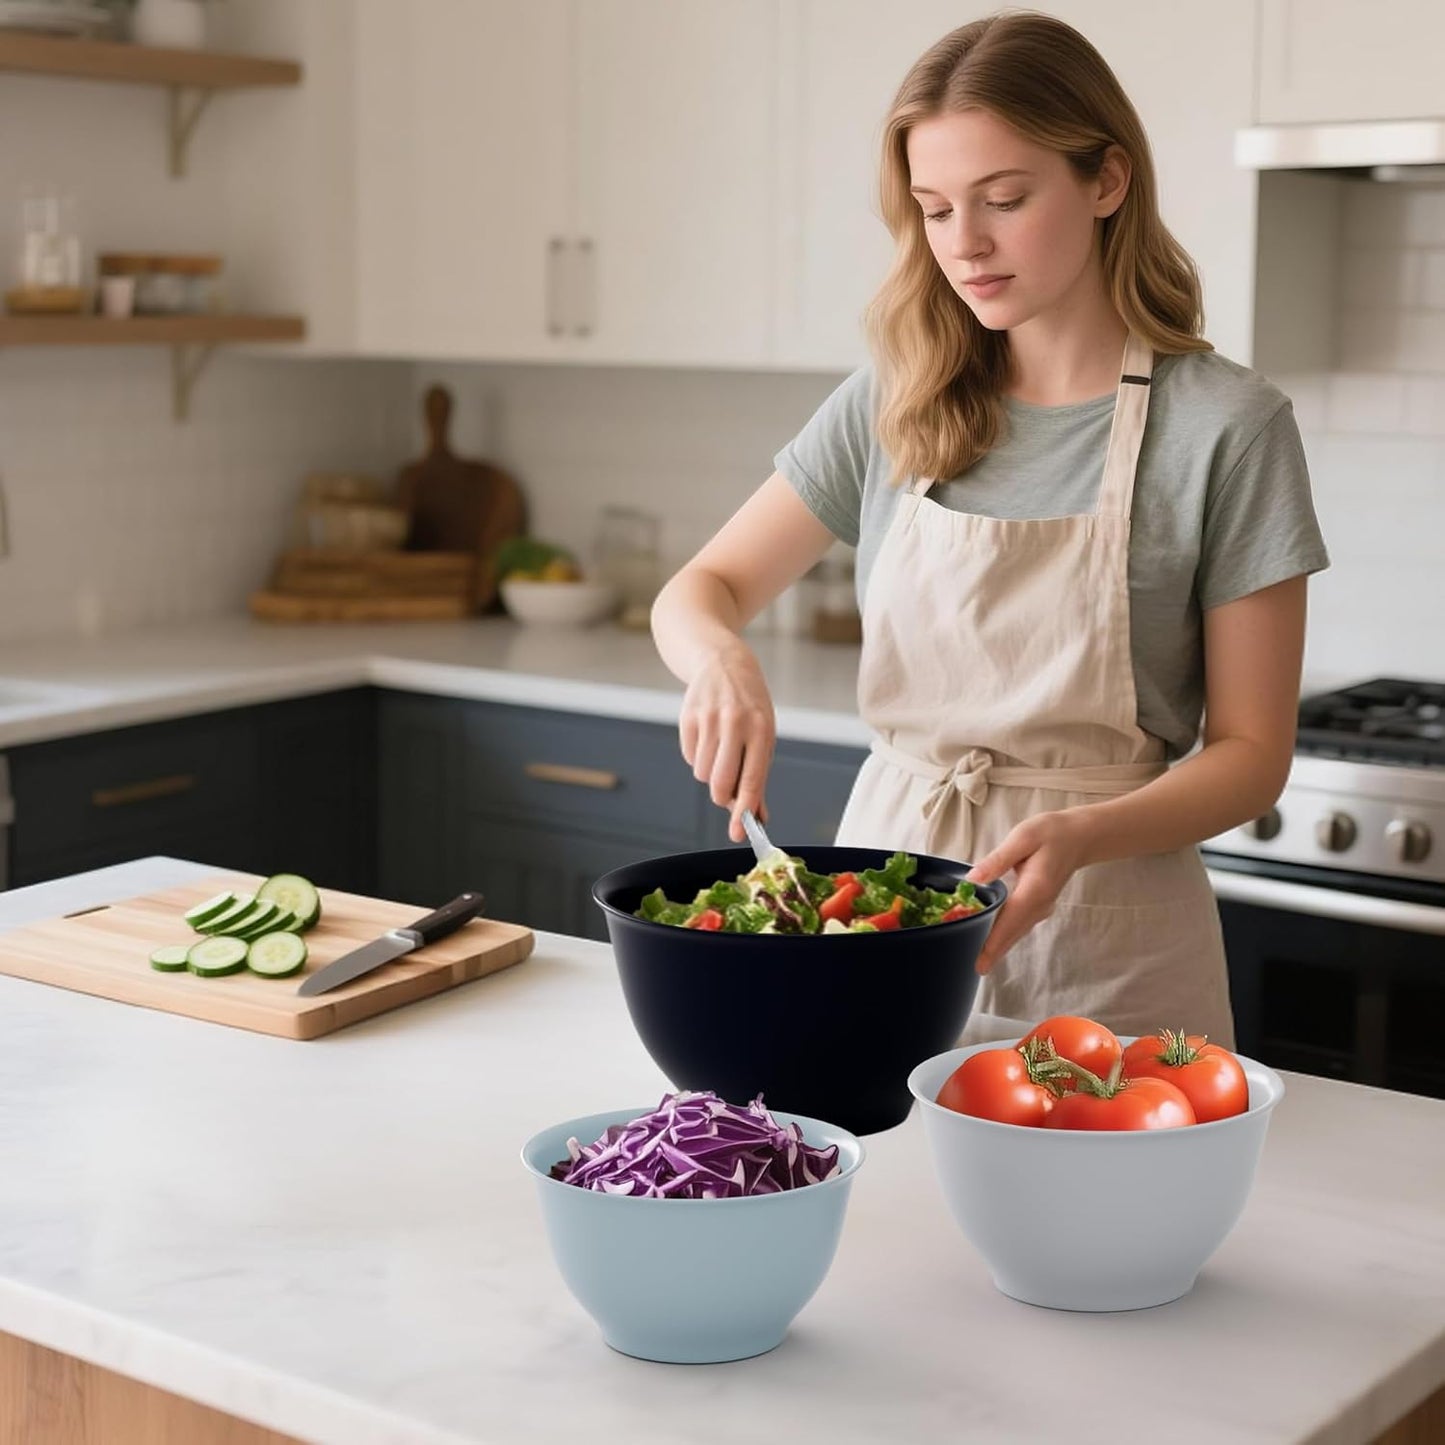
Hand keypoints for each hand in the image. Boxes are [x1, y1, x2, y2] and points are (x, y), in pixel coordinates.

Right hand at [678, 641, 775, 841]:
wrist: (723, 662)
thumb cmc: (749, 705)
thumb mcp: (763, 734)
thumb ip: (758, 775)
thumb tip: (759, 816)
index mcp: (761, 730)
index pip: (752, 779)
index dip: (745, 810)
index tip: (738, 832)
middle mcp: (736, 723)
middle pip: (721, 783)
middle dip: (722, 798)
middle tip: (726, 794)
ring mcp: (710, 719)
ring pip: (702, 774)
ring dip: (710, 774)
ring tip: (720, 750)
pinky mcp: (689, 717)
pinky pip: (689, 757)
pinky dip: (698, 757)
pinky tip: (707, 737)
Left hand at [965, 810, 1092, 975]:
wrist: (1079, 837)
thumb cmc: (1050, 833)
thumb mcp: (1022, 838)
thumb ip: (997, 860)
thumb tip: (972, 879)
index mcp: (1034, 890)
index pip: (1009, 922)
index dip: (992, 944)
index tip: (979, 964)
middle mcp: (1039, 906)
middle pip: (1012, 935)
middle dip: (991, 952)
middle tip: (969, 969)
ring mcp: (1041, 909)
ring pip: (1016, 934)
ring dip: (997, 947)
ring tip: (977, 961)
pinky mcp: (1039, 907)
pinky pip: (1019, 927)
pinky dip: (1005, 936)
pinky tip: (990, 941)